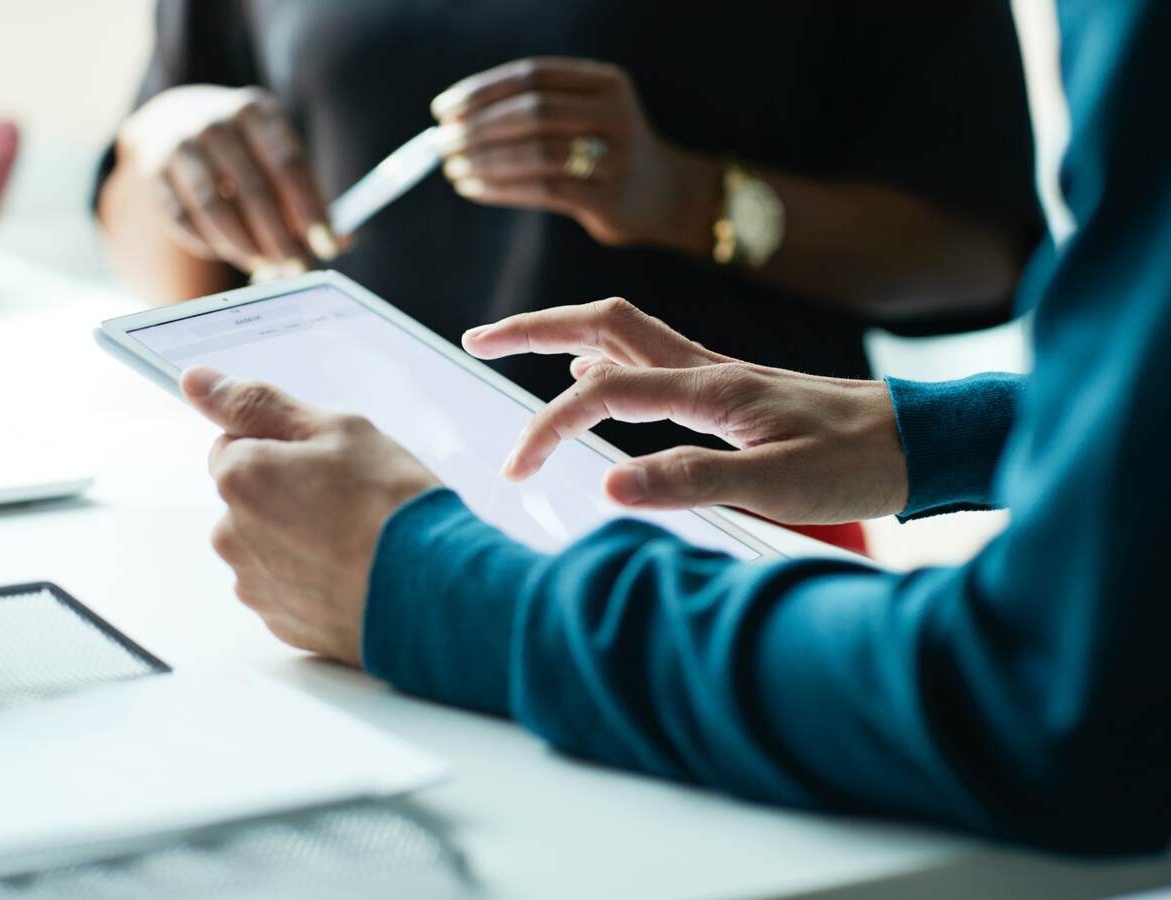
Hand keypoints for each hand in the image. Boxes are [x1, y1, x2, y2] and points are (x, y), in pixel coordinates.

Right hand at [119, 85, 343, 276]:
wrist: (174, 121)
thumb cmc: (245, 150)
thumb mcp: (279, 157)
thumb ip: (309, 197)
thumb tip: (342, 241)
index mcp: (256, 111)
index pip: (289, 164)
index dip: (310, 209)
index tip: (327, 246)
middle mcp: (214, 121)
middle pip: (253, 189)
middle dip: (280, 238)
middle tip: (298, 268)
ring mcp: (178, 144)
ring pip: (215, 207)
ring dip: (244, 246)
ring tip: (266, 266)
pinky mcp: (152, 171)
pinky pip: (183, 219)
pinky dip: (211, 244)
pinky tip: (230, 252)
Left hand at [181, 367, 438, 665]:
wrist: (432, 589)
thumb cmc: (391, 506)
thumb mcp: (338, 430)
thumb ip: (259, 404)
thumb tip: (196, 381)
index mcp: (241, 477)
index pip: (235, 444)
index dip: (284, 447)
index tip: (325, 461)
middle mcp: (232, 534)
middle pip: (249, 498)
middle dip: (288, 494)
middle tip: (348, 499)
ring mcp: (255, 584)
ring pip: (268, 544)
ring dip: (299, 538)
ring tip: (355, 540)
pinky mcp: (280, 623)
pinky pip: (288, 587)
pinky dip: (313, 578)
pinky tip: (353, 571)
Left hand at [430, 58, 717, 251]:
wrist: (665, 196)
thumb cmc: (606, 152)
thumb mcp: (586, 114)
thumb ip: (538, 108)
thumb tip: (455, 119)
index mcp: (606, 82)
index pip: (532, 76)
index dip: (481, 91)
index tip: (443, 109)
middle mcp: (615, 114)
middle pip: (532, 112)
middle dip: (477, 128)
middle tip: (440, 143)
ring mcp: (615, 157)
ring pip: (534, 152)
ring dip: (483, 161)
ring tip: (452, 169)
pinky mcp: (608, 198)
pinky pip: (541, 189)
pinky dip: (500, 188)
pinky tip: (474, 188)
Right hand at [462, 298, 907, 524]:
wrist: (917, 440)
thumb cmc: (855, 463)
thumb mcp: (779, 483)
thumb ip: (692, 479)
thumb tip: (607, 486)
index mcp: (710, 389)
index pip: (603, 393)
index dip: (548, 428)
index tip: (517, 470)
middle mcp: (706, 368)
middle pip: (603, 325)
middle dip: (534, 328)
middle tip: (477, 340)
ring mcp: (716, 373)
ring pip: (624, 334)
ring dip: (564, 335)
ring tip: (516, 349)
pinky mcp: (728, 388)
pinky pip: (650, 357)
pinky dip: (606, 359)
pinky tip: (597, 383)